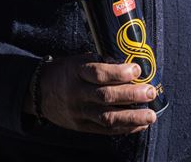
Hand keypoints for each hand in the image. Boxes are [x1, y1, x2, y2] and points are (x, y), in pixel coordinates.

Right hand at [29, 53, 158, 134]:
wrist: (40, 93)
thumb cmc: (66, 72)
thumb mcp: (79, 60)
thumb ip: (101, 63)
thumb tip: (130, 65)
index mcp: (76, 72)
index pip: (98, 73)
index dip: (119, 72)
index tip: (137, 69)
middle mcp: (77, 93)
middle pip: (106, 96)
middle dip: (131, 95)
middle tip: (150, 92)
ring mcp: (79, 112)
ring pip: (107, 118)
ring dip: (132, 117)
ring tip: (151, 115)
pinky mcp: (82, 126)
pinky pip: (105, 130)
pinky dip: (125, 128)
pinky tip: (140, 125)